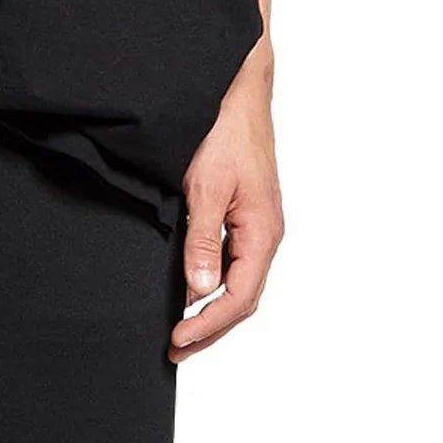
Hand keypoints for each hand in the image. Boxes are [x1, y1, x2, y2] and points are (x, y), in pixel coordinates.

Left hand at [170, 47, 283, 362]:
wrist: (237, 94)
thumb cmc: (226, 134)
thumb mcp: (206, 187)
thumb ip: (203, 240)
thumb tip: (201, 289)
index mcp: (263, 233)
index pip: (238, 298)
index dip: (208, 324)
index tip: (177, 338)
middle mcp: (266, 235)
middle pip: (243, 298)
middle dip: (210, 327)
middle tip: (175, 347)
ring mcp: (258, 225)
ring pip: (241, 283)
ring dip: (213, 310)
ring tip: (183, 329)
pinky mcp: (248, 214)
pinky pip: (236, 262)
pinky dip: (216, 284)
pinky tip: (195, 289)